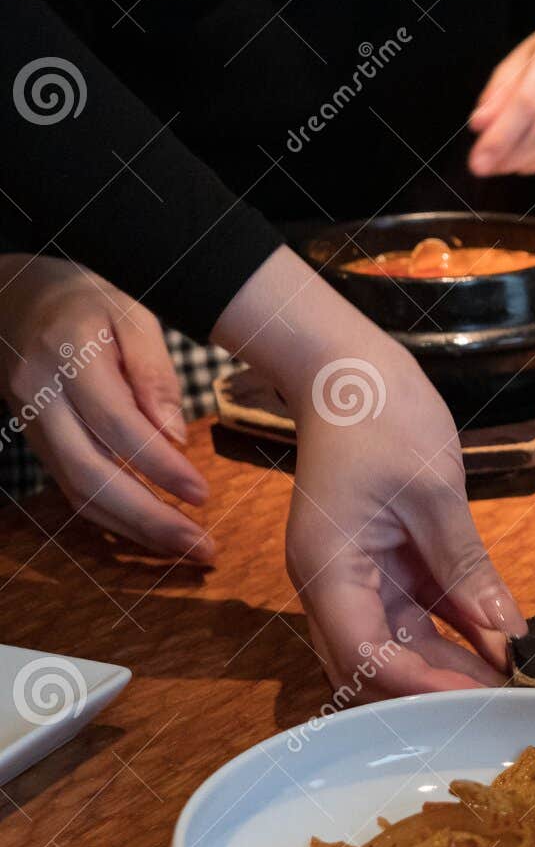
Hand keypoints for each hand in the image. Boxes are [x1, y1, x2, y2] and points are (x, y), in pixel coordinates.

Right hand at [0, 255, 211, 559]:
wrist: (17, 298)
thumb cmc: (89, 302)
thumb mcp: (132, 315)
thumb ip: (154, 372)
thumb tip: (175, 436)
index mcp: (68, 357)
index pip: (117, 424)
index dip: (160, 466)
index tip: (203, 494)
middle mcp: (40, 396)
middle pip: (90, 472)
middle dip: (149, 518)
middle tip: (201, 547)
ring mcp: (31, 423)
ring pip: (77, 491)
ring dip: (134, 529)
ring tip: (187, 549)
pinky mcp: (36, 441)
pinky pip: (71, 488)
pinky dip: (113, 517)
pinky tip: (152, 533)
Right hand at [286, 345, 526, 695]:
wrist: (352, 370)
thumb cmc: (378, 415)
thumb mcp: (433, 490)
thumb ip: (465, 565)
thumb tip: (505, 628)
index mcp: (327, 568)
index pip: (365, 655)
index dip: (418, 685)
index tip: (474, 696)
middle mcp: (335, 584)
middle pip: (377, 664)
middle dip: (434, 686)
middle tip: (498, 701)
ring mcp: (361, 576)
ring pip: (404, 643)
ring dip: (451, 662)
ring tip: (509, 679)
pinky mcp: (387, 565)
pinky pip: (422, 611)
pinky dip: (458, 628)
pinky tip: (500, 643)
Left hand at [467, 20, 534, 179]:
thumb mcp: (527, 61)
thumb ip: (502, 90)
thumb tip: (480, 126)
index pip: (529, 97)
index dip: (501, 134)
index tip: (477, 160)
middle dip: (513, 153)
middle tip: (484, 168)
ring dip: (529, 161)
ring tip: (505, 162)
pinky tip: (530, 160)